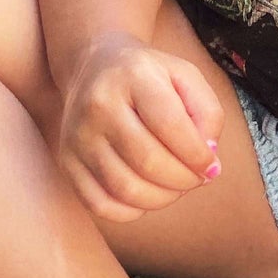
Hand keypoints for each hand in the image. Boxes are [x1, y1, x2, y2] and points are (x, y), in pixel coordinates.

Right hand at [57, 31, 222, 221]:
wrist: (95, 66)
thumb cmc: (150, 76)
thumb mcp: (186, 76)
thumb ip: (207, 113)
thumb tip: (208, 158)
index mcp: (134, 76)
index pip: (170, 125)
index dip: (197, 155)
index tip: (211, 166)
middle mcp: (99, 105)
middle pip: (148, 161)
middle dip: (184, 180)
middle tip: (197, 178)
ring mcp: (78, 136)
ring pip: (125, 188)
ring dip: (162, 198)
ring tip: (177, 186)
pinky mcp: (67, 161)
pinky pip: (99, 204)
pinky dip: (132, 211)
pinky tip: (149, 196)